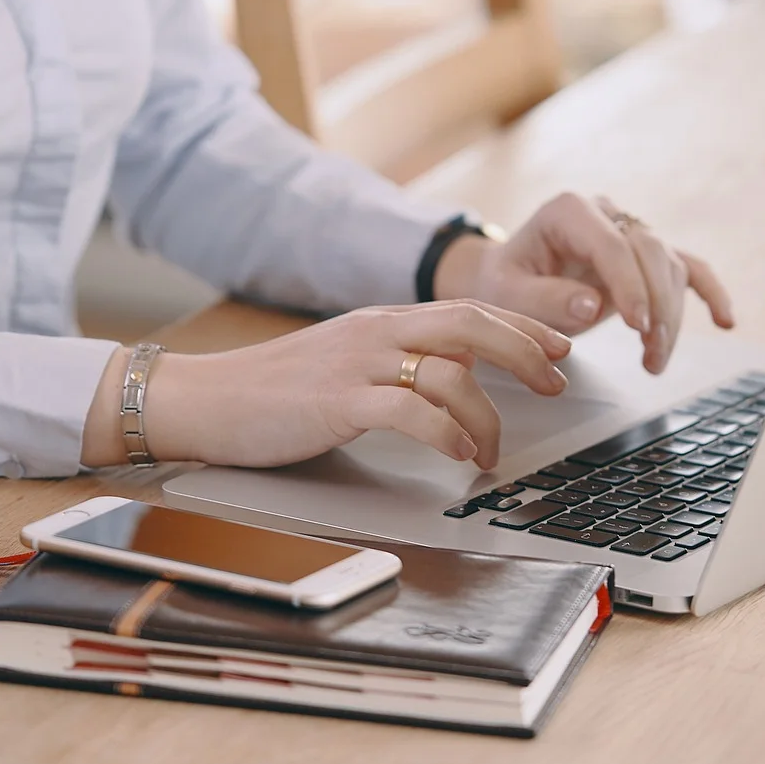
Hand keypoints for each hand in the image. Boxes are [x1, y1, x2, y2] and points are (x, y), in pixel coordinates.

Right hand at [80, 301, 571, 471]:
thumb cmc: (273, 392)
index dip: (520, 326)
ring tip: (492, 453)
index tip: (559, 346)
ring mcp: (358, 364)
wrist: (205, 399)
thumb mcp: (346, 363)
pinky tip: (459, 455)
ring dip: (487, 417)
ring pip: (450, 373)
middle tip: (557, 382)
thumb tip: (458, 377)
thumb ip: (399, 362)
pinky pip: (411, 412)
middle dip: (526, 351)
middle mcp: (376, 331)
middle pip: (473, 324)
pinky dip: (447, 434)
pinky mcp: (339, 402)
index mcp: (381, 320)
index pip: (467, 309)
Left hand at [433, 192, 733, 374]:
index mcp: (568, 211)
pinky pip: (687, 268)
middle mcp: (605, 213)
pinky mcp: (644, 256)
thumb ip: (545, 299)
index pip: (612, 244)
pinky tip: (726, 321)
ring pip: (669, 266)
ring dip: (670, 316)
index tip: (636, 325)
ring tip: (654, 360)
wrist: (506, 279)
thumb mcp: (508, 295)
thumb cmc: (505, 283)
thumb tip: (592, 305)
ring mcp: (629, 231)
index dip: (630, 284)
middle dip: (657, 305)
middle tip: (651, 351)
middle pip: (650, 252)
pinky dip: (709, 292)